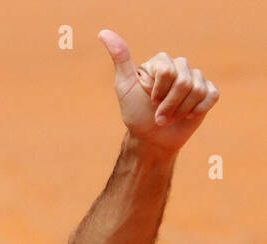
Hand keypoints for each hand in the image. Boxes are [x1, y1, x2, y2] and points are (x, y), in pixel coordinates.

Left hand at [99, 29, 219, 154]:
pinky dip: (197, 110)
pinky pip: (211, 95)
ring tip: (169, 118)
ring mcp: (195, 78)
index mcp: (160, 62)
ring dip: (180, 111)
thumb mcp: (125, 86)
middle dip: (169, 104)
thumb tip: (103, 32)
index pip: (168, 71)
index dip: (158, 91)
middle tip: (158, 115)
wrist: (151, 139)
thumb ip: (120, 58)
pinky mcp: (208, 92)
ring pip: (197, 89)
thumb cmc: (135, 113)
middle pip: (184, 81)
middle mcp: (179, 66)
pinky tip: (187, 116)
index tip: (149, 101)